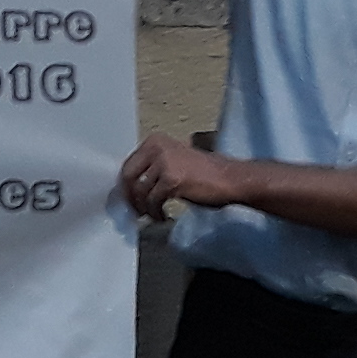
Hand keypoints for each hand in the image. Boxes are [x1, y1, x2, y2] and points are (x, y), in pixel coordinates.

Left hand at [119, 129, 242, 221]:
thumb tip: (130, 186)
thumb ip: (152, 167)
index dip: (126, 185)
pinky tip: (163, 216)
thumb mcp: (173, 161)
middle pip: (128, 176)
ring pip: (140, 191)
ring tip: (153, 215)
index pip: (128, 164)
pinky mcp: (172, 180)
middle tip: (136, 211)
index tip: (129, 199)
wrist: (230, 179)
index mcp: (155, 141)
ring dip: (145, 208)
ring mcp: (164, 163)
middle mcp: (157, 148)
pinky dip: (156, 212)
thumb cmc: (204, 173)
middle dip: (130, 197)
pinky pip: (153, 201)